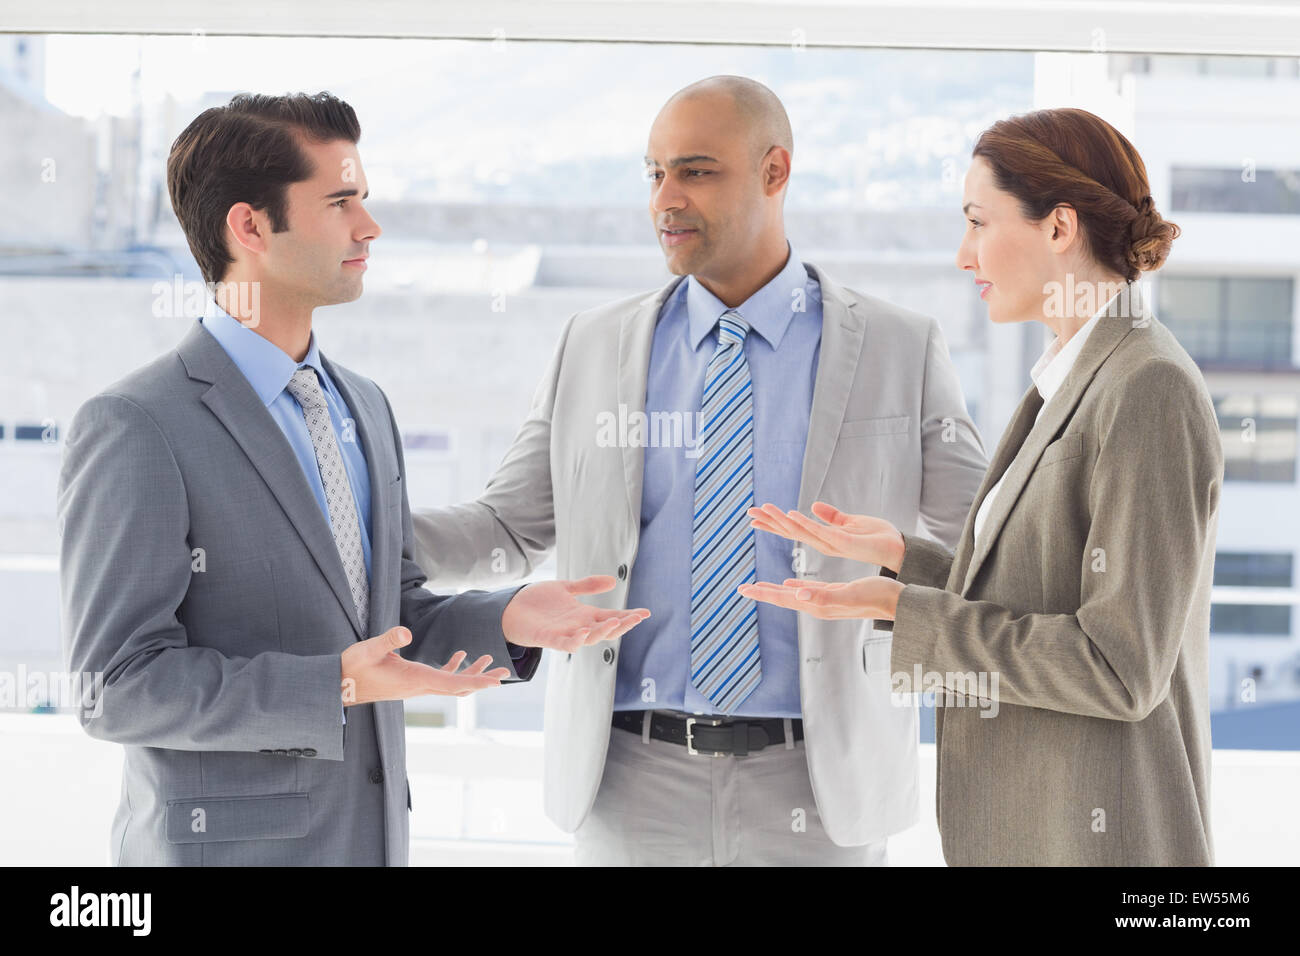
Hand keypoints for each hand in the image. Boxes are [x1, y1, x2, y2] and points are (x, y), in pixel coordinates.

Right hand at [341, 626, 510, 704]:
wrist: (339, 685)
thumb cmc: (352, 667)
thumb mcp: (368, 649)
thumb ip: (388, 640)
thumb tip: (407, 633)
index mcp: (414, 679)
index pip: (452, 683)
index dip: (476, 681)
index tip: (496, 681)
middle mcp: (420, 686)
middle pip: (459, 687)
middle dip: (482, 680)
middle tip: (504, 672)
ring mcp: (417, 686)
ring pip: (452, 683)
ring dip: (472, 674)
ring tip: (490, 661)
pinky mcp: (411, 681)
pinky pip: (439, 678)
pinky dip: (454, 669)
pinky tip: (461, 655)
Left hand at [502, 575, 650, 651]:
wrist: (511, 608)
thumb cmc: (537, 601)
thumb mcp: (566, 588)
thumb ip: (588, 586)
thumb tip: (613, 581)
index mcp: (584, 615)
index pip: (611, 617)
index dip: (628, 616)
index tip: (645, 612)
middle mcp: (578, 626)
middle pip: (605, 629)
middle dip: (622, 625)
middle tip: (636, 618)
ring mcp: (564, 633)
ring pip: (589, 638)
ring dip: (602, 632)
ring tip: (615, 621)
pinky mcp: (548, 638)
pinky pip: (565, 643)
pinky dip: (575, 640)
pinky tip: (584, 632)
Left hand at [737, 575, 904, 620]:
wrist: (899, 601)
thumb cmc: (878, 596)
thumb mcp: (851, 594)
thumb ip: (825, 596)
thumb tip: (799, 595)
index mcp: (819, 605)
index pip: (784, 599)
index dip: (763, 593)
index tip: (742, 589)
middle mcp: (819, 605)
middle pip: (784, 598)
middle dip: (762, 592)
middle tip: (741, 588)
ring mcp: (826, 602)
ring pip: (793, 595)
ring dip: (775, 590)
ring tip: (758, 587)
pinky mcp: (834, 595)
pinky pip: (807, 592)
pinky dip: (794, 587)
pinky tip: (789, 585)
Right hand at [748, 501, 904, 570]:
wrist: (901, 550)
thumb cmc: (880, 538)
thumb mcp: (853, 522)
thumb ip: (833, 516)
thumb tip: (814, 506)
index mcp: (826, 539)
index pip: (794, 531)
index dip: (774, 524)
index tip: (755, 517)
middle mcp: (825, 544)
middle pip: (792, 532)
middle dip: (770, 523)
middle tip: (749, 514)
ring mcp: (833, 544)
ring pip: (801, 531)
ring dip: (781, 521)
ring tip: (763, 510)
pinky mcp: (844, 542)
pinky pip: (821, 532)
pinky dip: (805, 523)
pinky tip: (791, 515)